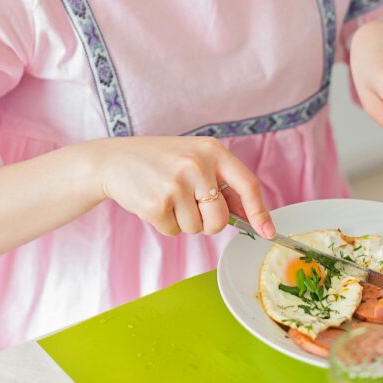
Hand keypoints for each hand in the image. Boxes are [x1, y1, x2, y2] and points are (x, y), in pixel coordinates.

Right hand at [95, 135, 275, 238]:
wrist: (114, 160)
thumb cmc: (160, 161)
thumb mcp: (194, 159)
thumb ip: (220, 183)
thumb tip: (249, 216)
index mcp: (211, 150)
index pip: (247, 184)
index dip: (260, 212)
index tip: (268, 232)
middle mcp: (197, 164)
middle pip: (220, 219)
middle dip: (208, 222)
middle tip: (188, 204)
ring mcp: (176, 184)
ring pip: (196, 229)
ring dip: (182, 222)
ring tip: (166, 197)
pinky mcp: (157, 203)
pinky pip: (174, 232)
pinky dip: (164, 224)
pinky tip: (153, 201)